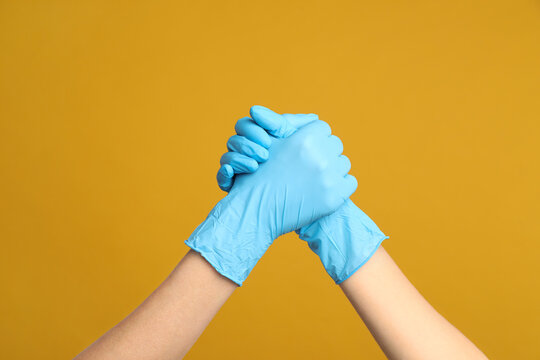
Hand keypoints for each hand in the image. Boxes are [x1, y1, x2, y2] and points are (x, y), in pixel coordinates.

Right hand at [218, 106, 387, 282]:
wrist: (255, 210)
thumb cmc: (259, 174)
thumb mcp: (271, 143)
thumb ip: (291, 125)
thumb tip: (315, 117)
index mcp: (304, 139)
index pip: (323, 128)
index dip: (314, 137)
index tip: (304, 149)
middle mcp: (319, 156)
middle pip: (335, 144)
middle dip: (324, 151)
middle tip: (308, 165)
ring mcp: (328, 178)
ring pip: (344, 163)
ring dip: (333, 168)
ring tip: (314, 178)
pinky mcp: (334, 198)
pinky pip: (350, 182)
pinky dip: (340, 186)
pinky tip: (323, 189)